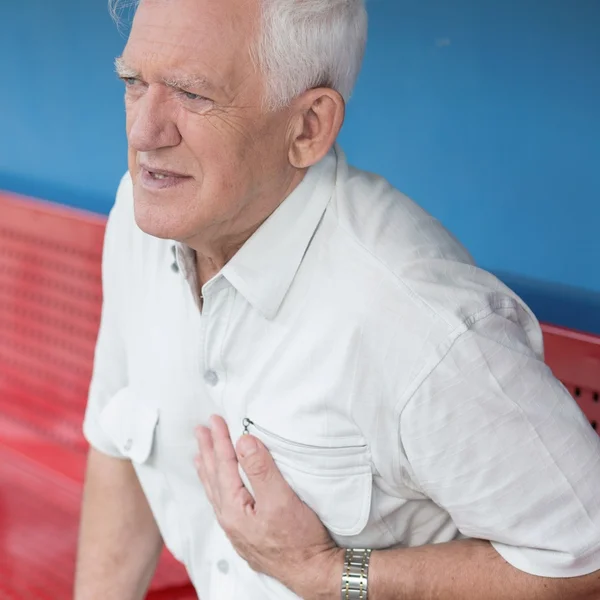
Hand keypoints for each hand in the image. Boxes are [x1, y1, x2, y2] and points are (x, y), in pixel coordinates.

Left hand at [195, 415, 343, 598]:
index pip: (224, 465)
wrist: (312, 572)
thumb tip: (243, 441)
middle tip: (200, 430)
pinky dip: (217, 487)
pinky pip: (223, 503)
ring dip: (208, 469)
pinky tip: (220, 487)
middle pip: (213, 477)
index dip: (219, 440)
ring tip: (200, 455)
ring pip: (215, 492)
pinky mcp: (246, 534)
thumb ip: (260, 469)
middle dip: (207, 451)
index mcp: (234, 509)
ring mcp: (237, 529)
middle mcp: (230, 520)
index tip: (215, 420)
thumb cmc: (299, 539)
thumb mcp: (281, 499)